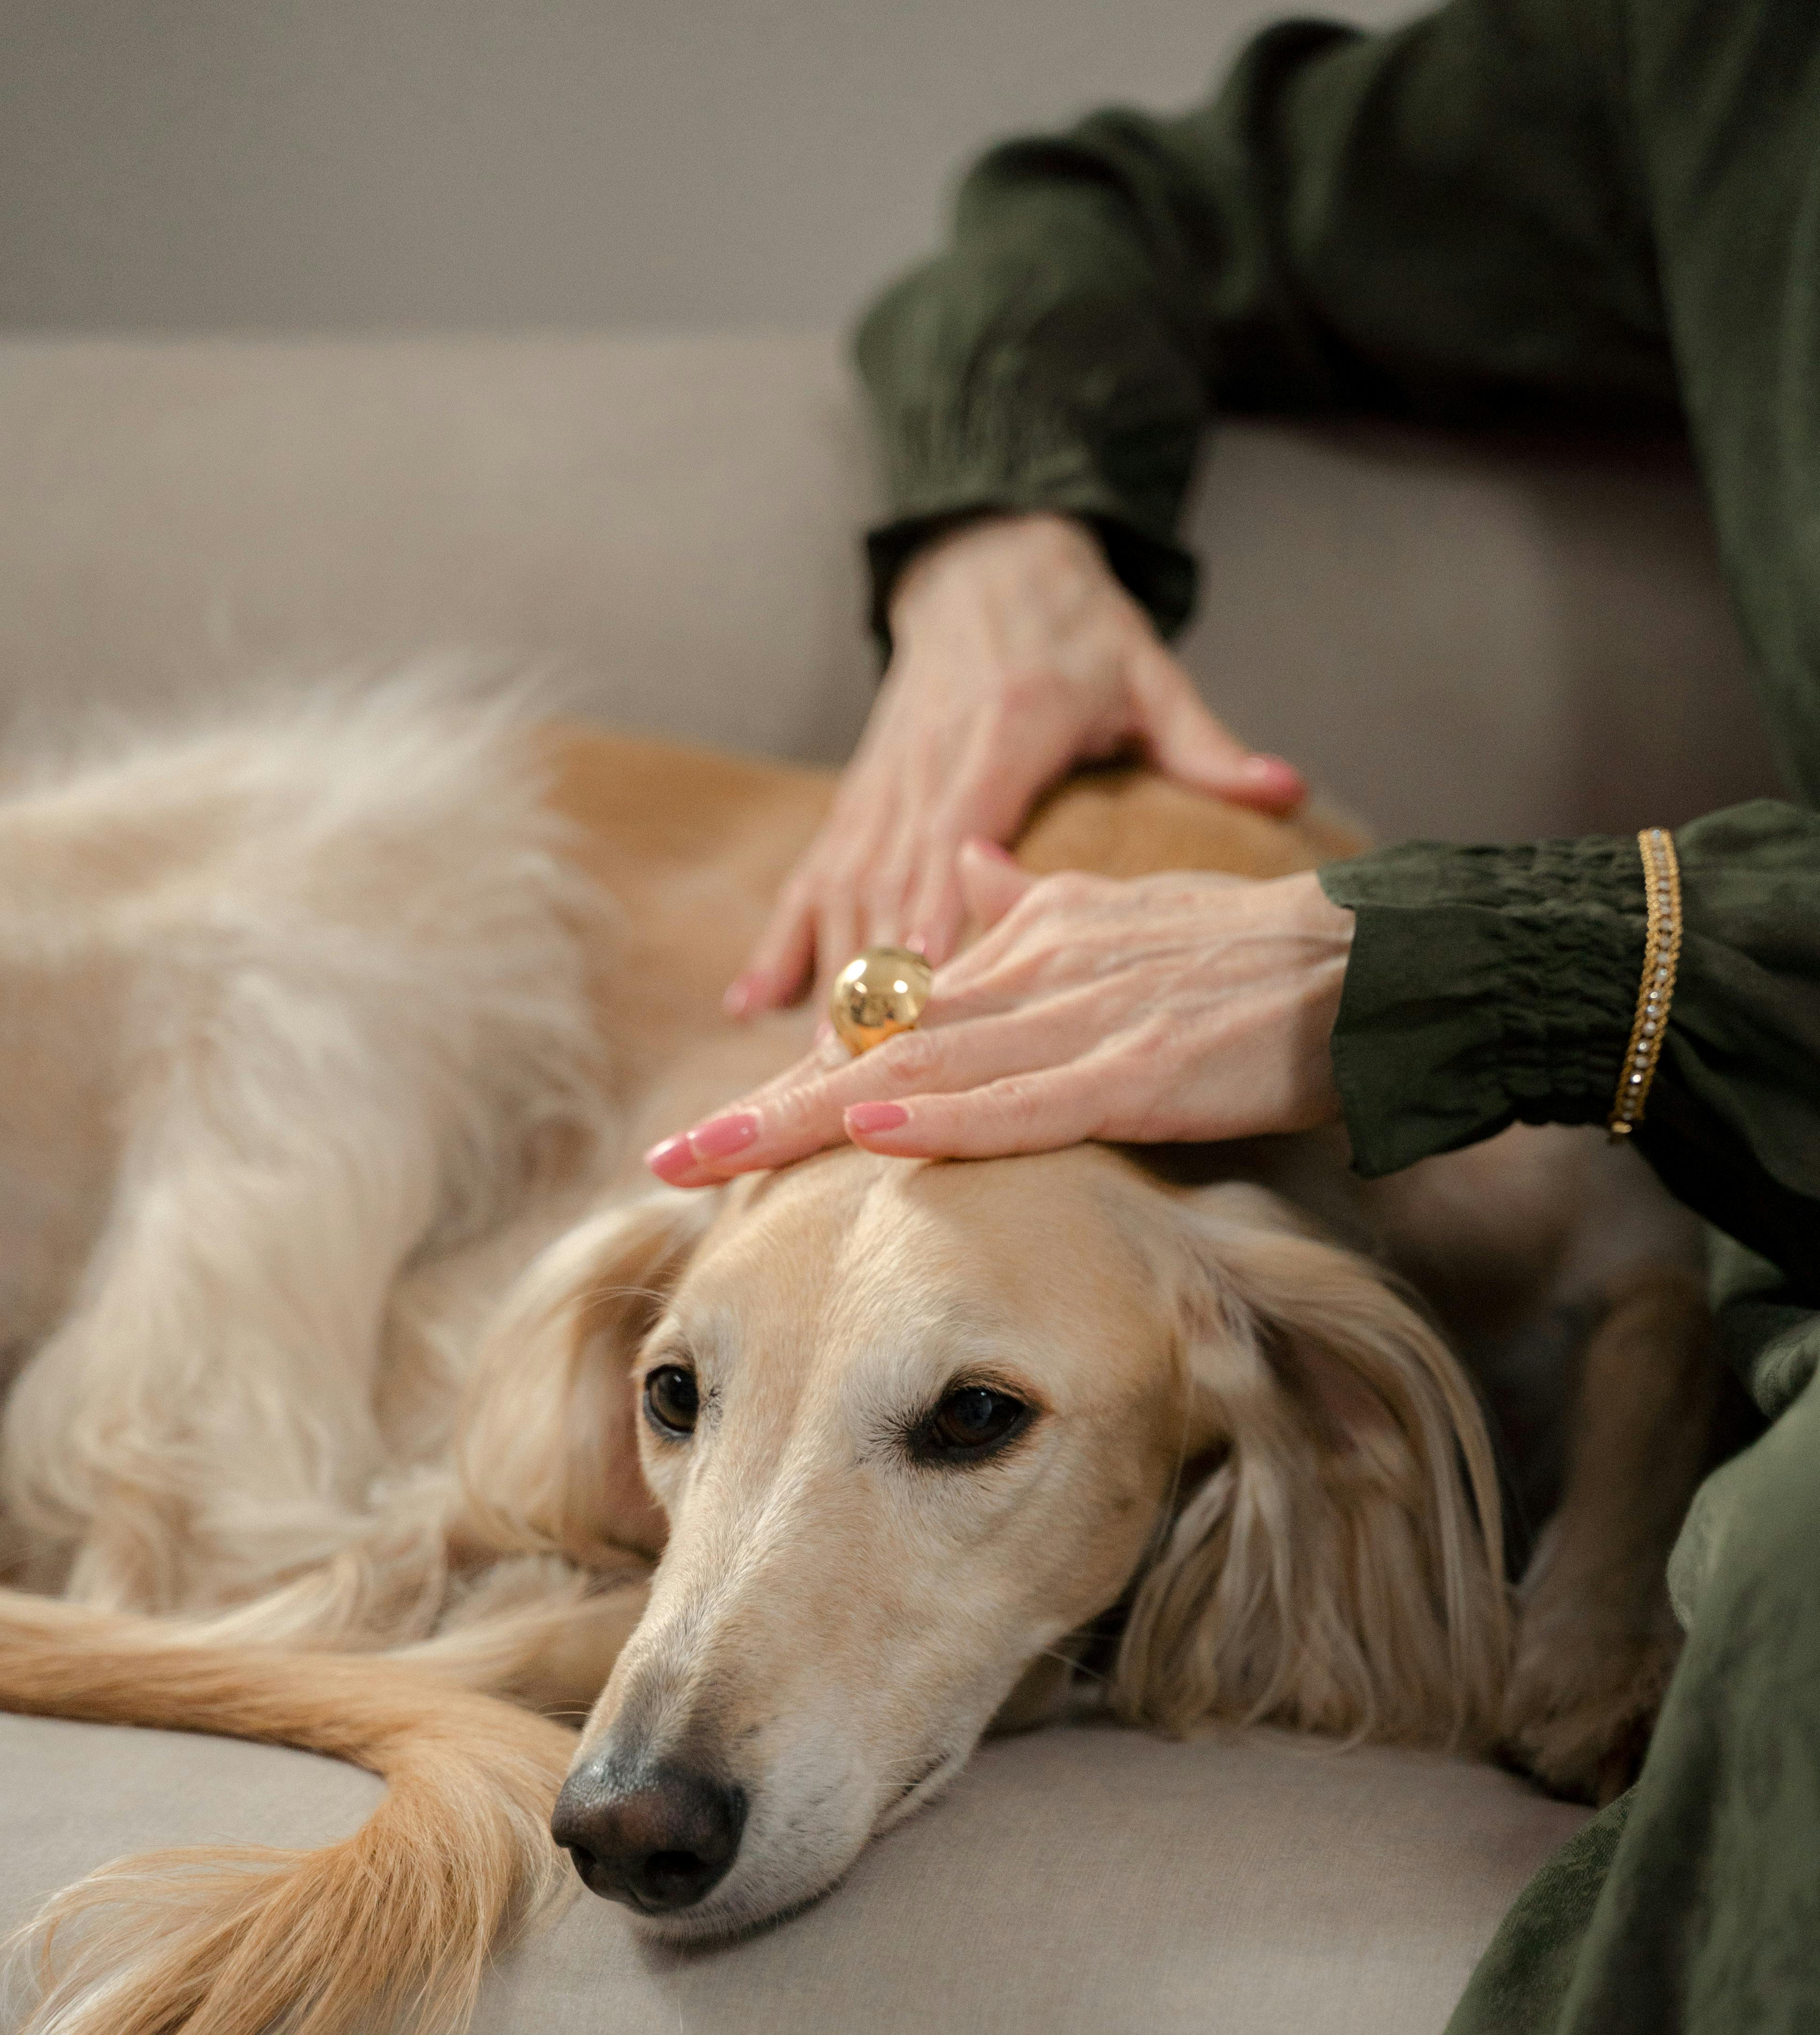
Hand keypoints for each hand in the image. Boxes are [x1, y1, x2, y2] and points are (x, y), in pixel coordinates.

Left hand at [653, 849, 1351, 1180]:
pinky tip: (869, 1127)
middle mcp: (1035, 977)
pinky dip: (945, 1113)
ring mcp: (1082, 1022)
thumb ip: (1030, 901)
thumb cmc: (1249, 957)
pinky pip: (1023, 1099)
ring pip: (923, 1074)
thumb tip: (962, 876)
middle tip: (670, 1158)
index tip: (713, 1128)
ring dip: (810, 1119)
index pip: (890, 1023)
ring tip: (718, 1157)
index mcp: (1028, 947)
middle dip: (763, 1110)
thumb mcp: (1120, 910)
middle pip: (875, 1051)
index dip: (792, 1075)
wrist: (1365, 960)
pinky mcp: (1137, 1068)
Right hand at [725, 512, 1304, 1016]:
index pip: (960, 845)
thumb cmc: (1078, 628)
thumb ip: (1206, 744)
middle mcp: (927, 770)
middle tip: (849, 1079)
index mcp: (1002, 740)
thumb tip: (1285, 787)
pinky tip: (749, 1007)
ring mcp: (882, 788)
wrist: (989, 560)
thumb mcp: (1147, 676)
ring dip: (821, 983)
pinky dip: (780, 944)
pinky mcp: (857, 799)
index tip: (926, 1006)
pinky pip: (808, 879)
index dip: (938, 927)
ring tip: (805, 1073)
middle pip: (888, 892)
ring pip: (840, 896)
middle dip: (867, 988)